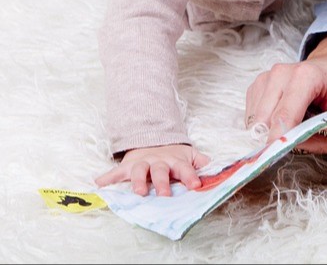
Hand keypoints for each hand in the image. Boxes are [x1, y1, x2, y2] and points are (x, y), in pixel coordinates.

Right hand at [94, 143, 210, 195]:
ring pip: (139, 171)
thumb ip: (201, 163)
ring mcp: (143, 162)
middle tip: (165, 195)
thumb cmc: (173, 155)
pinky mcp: (128, 165)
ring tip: (138, 192)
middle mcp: (159, 161)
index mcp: (175, 161)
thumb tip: (218, 168)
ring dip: (137, 181)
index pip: (185, 168)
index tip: (196, 185)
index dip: (190, 176)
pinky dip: (107, 178)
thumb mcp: (189, 155)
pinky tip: (98, 184)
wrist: (152, 140)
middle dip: (163, 183)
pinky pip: (116, 172)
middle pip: (161, 171)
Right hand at [245, 34, 326, 142]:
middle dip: (276, 138)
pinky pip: (251, 116)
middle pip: (265, 120)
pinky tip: (284, 121)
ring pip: (255, 120)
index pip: (285, 113)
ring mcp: (267, 77)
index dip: (280, 138)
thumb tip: (302, 142)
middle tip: (294, 144)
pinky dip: (264, 126)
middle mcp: (282, 72)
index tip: (279, 156)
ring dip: (270, 132)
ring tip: (294, 128)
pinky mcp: (258, 85)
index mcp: (307, 74)